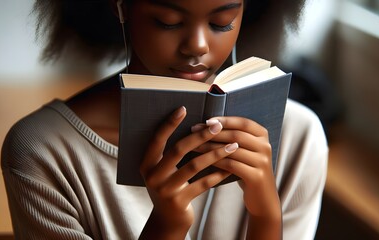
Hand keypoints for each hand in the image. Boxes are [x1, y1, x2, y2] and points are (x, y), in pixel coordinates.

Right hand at [139, 107, 238, 238]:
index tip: (184, 108)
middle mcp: (152, 175)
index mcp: (146, 163)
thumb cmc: (170, 187)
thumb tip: (194, 126)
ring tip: (232, 146)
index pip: (158, 138)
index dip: (170, 123)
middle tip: (217, 126)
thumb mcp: (163, 171)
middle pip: (178, 149)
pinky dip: (217, 175)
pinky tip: (230, 168)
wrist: (167, 220)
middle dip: (200, 136)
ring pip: (193, 166)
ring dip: (215, 154)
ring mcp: (164, 190)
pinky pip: (202, 184)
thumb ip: (170, 152)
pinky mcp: (178, 202)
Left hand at [192, 116, 281, 238]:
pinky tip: (202, 161)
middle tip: (194, 131)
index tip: (206, 121)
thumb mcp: (245, 151)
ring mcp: (262, 161)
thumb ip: (234, 137)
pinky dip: (215, 161)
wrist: (263, 198)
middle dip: (213, 132)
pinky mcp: (256, 176)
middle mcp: (265, 146)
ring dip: (210, 147)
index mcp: (263, 135)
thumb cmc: (247, 170)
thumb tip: (208, 124)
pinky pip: (231, 165)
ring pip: (231, 150)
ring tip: (194, 146)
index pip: (242, 122)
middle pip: (236, 135)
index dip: (224, 120)